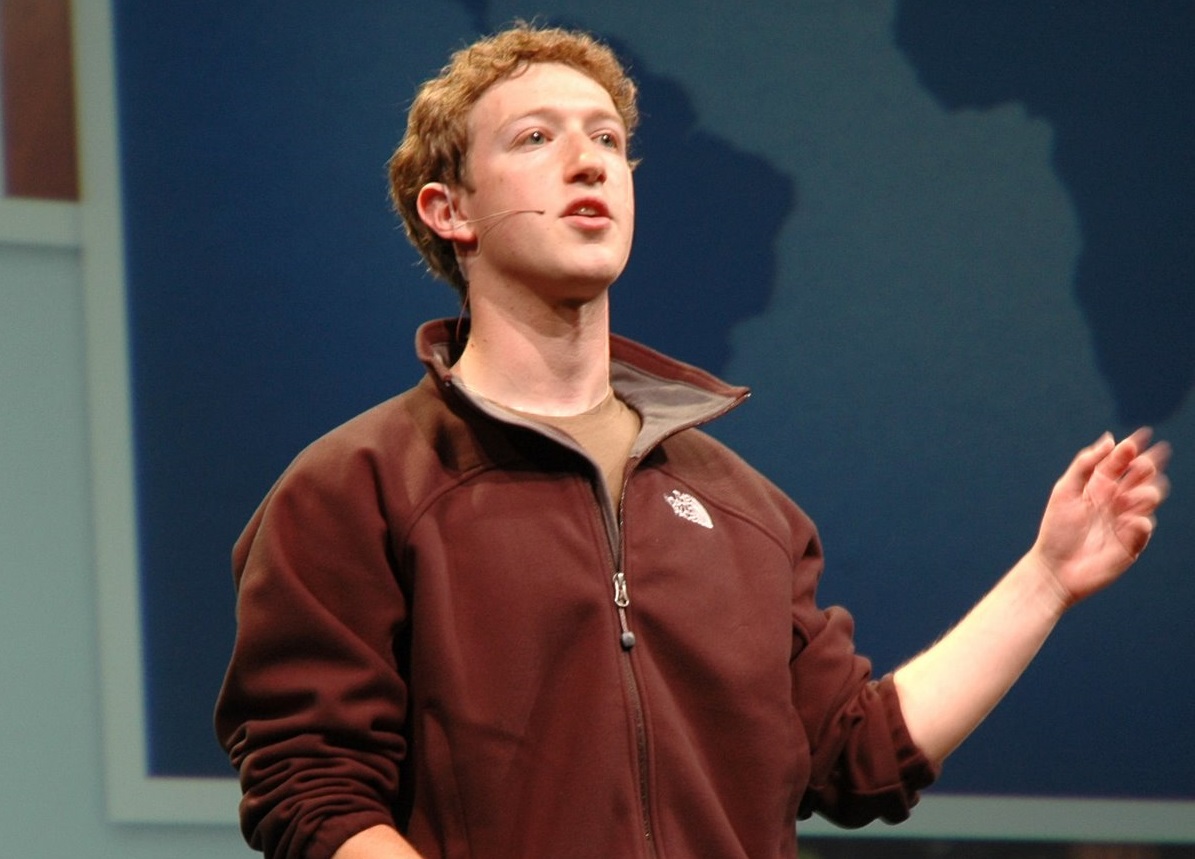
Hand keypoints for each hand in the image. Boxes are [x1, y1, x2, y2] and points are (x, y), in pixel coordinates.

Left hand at [1030, 428, 1170, 607]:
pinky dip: (1140, 521)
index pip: (1121, 461)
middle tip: (1141, 465)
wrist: (1054, 568)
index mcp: (1099, 485)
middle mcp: (1116, 499)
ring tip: (1128, 497)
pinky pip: (1145, 527)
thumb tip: (1110, 439)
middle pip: (1142, 476)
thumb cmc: (1056, 530)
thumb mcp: (1065, 491)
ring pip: (1150, 497)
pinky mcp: (1132, 543)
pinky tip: (1130, 521)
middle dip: (1146, 466)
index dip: (1131, 449)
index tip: (1138, 439)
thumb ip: (1085, 465)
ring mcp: (1126, 520)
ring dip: (1145, 492)